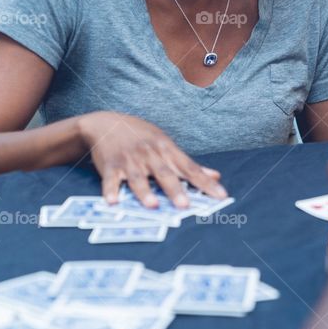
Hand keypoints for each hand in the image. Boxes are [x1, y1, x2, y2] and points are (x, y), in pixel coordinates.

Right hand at [79, 111, 226, 208]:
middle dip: (175, 189)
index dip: (205, 182)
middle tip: (185, 205)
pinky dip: (110, 190)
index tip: (221, 195)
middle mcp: (150, 154)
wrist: (106, 123)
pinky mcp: (110, 165)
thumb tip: (215, 176)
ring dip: (144, 192)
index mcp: (167, 149)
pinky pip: (110, 179)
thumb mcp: (166, 144)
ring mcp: (129, 159)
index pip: (190, 168)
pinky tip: (113, 202)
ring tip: (153, 205)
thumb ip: (188, 163)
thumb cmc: (141, 136)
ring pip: (138, 177)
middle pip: (165, 173)